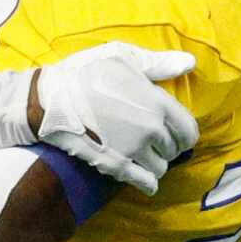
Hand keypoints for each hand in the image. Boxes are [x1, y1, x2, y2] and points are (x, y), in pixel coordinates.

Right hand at [30, 44, 199, 197]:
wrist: (50, 98)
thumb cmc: (85, 72)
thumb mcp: (123, 57)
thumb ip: (159, 64)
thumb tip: (190, 63)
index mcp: (158, 102)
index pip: (188, 130)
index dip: (183, 134)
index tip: (175, 134)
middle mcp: (151, 129)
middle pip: (175, 150)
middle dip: (168, 148)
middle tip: (156, 144)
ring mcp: (134, 149)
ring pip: (160, 168)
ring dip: (156, 164)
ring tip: (145, 157)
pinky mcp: (115, 165)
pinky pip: (144, 182)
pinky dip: (148, 184)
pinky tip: (147, 183)